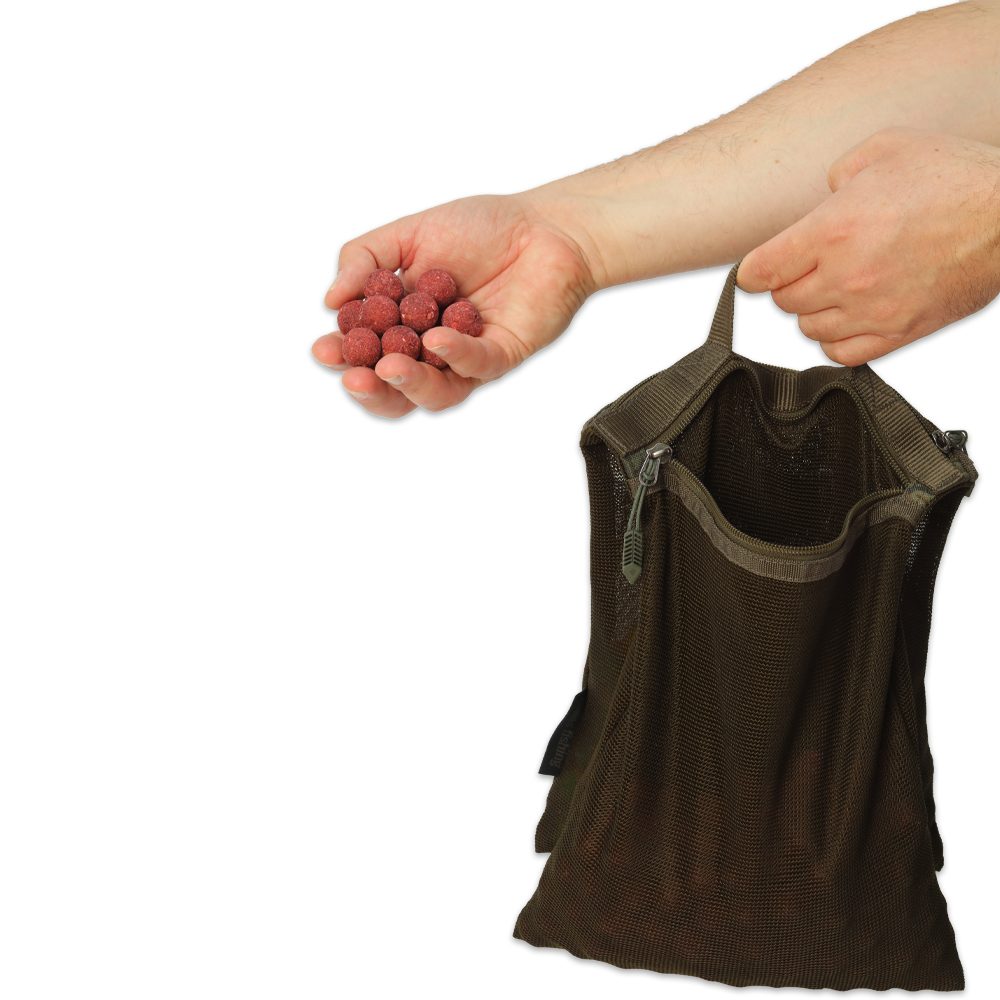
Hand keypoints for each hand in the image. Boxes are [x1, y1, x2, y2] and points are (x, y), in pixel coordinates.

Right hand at [313, 194, 599, 416]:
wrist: (544, 225)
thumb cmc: (479, 230)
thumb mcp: (409, 235)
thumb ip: (365, 260)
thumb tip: (330, 299)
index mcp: (403, 326)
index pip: (366, 353)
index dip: (343, 357)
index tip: (323, 349)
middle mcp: (432, 351)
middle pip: (395, 388)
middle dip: (369, 388)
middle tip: (352, 377)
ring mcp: (467, 358)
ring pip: (435, 391)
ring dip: (408, 382)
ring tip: (387, 366)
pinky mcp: (502, 355)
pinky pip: (476, 364)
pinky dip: (454, 353)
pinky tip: (435, 338)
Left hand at [736, 127, 999, 364]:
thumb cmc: (957, 178)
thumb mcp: (887, 149)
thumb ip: (839, 173)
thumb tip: (824, 196)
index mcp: (834, 230)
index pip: (761, 270)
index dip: (754, 270)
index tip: (758, 269)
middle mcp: (847, 276)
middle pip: (784, 301)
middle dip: (790, 284)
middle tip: (810, 268)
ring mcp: (873, 310)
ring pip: (810, 329)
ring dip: (814, 311)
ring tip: (836, 289)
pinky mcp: (899, 332)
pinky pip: (843, 354)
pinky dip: (837, 340)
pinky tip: (850, 317)